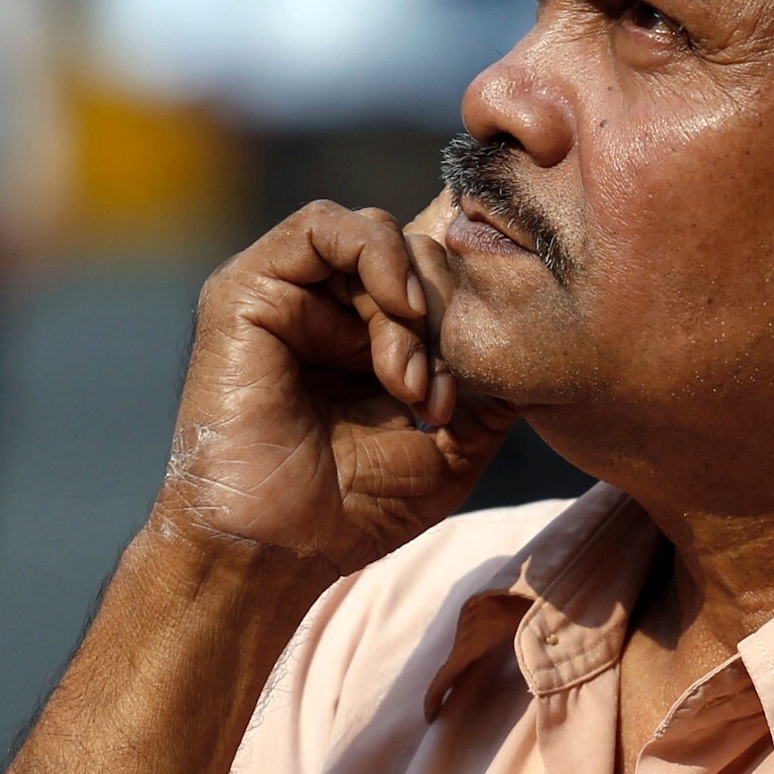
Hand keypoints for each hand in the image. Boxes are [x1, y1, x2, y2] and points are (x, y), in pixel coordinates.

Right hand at [157, 202, 518, 573]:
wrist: (275, 549)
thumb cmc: (351, 513)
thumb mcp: (447, 453)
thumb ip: (485, 398)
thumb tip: (525, 352)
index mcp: (361, 344)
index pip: (428, 284)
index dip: (460, 320)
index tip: (460, 397)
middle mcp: (322, 312)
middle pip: (408, 256)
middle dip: (438, 318)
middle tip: (431, 396)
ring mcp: (284, 296)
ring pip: (373, 237)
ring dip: (409, 300)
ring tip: (407, 379)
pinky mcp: (248, 289)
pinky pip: (322, 225)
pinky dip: (374, 252)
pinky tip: (399, 308)